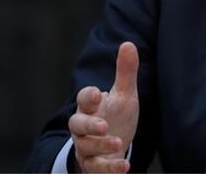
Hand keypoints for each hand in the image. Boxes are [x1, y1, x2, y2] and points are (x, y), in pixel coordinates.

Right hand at [69, 42, 139, 172]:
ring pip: (86, 147)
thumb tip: (128, 43)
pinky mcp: (93, 165)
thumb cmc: (117, 117)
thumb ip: (125, 72)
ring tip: (118, 142)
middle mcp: (84, 127)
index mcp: (90, 106)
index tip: (97, 94)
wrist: (114, 147)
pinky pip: (96, 168)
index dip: (88, 96)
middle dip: (89, 125)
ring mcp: (86, 147)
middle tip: (104, 125)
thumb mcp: (124, 95)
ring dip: (101, 146)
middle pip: (77, 124)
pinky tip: (125, 166)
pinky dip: (110, 168)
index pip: (84, 99)